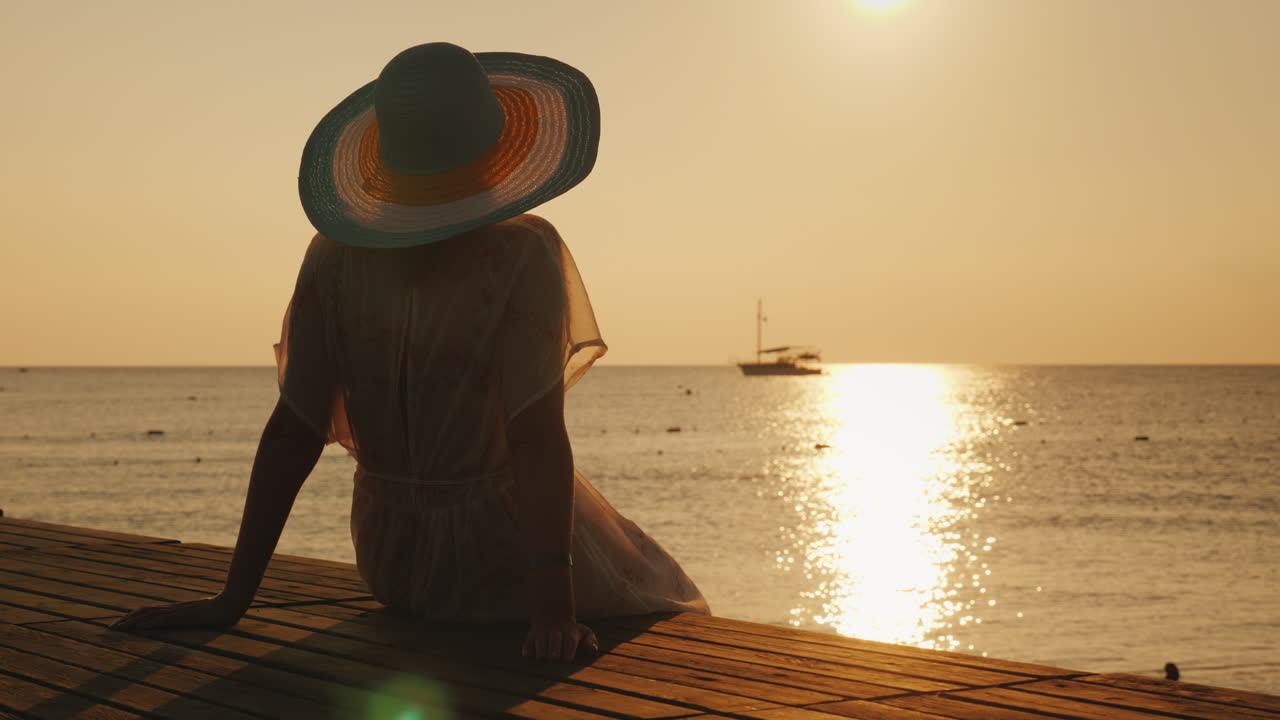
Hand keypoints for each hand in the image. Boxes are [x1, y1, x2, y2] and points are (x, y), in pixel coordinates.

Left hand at [110, 593, 245, 631]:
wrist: (231, 603)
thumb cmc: (219, 610)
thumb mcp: (201, 616)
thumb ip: (191, 618)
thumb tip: (187, 622)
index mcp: (175, 610)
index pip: (149, 611)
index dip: (133, 617)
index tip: (120, 625)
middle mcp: (173, 609)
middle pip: (144, 612)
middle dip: (126, 620)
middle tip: (111, 629)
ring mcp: (178, 612)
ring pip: (150, 615)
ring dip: (132, 622)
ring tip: (119, 628)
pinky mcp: (184, 616)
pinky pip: (163, 619)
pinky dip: (149, 623)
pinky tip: (139, 627)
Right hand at [522, 618, 598, 661]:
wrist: (552, 616)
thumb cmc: (571, 632)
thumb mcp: (584, 632)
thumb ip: (591, 641)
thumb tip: (594, 650)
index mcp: (569, 635)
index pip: (568, 649)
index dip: (567, 656)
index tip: (567, 660)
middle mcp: (554, 635)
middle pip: (552, 653)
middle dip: (554, 657)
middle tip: (555, 659)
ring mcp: (540, 637)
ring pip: (539, 652)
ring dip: (542, 657)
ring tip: (546, 658)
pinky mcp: (529, 639)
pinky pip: (527, 650)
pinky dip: (529, 654)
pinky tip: (534, 655)